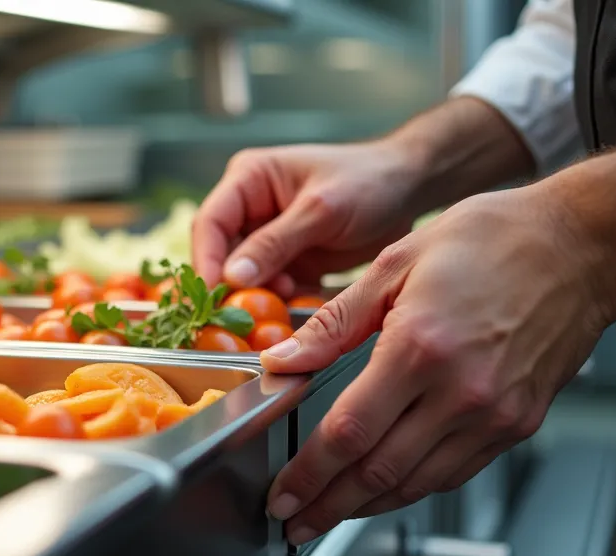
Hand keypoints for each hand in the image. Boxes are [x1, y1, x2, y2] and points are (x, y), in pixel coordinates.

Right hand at [192, 142, 427, 294]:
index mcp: (249, 179)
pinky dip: (278, 302)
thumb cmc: (368, 182)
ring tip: (276, 311)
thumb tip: (231, 278)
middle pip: (221, 254)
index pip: (211, 223)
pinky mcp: (288, 261)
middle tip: (241, 315)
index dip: (206, 260)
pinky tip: (295, 309)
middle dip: (230, 285)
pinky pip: (271, 288)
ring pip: (244, 276)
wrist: (410, 189)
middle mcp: (251, 207)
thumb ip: (274, 244)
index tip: (213, 295)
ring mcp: (268, 237)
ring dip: (255, 297)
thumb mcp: (320, 211)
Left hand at [259, 186, 615, 544]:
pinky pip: (454, 472)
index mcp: (419, 347)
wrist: (581, 248)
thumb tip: (282, 360)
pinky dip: (413, 487)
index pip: (348, 433)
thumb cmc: (494, 241)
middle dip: (328, 505)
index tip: (282, 494)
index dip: (309, 474)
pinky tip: (384, 489)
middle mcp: (460, 392)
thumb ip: (333, 322)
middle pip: (378, 472)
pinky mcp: (518, 424)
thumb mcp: (396, 263)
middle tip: (294, 521)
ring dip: (367, 506)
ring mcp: (494, 414)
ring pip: (416, 483)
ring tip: (330, 513)